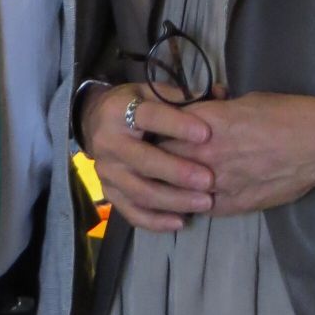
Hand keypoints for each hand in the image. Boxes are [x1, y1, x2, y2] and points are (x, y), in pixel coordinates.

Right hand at [80, 83, 214, 231]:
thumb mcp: (150, 92)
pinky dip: (156, 221)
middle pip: (144, 161)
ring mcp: (107, 171)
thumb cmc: (133, 105)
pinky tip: (181, 221)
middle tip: (209, 180)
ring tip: (204, 203)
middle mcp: (109, 142)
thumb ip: (181, 97)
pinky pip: (132, 212)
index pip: (150, 117)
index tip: (206, 134)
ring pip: (140, 192)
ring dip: (174, 200)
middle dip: (178, 172)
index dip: (178, 126)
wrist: (95, 122)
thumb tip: (219, 94)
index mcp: (120, 111)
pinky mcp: (108, 192)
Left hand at [162, 92, 314, 215]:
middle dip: (156, 153)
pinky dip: (192, 201)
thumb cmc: (285, 114)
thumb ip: (216, 110)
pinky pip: (200, 206)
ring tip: (165, 177)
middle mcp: (206, 153)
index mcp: (207, 122)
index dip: (155, 126)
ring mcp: (218, 183)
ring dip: (170, 181)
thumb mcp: (244, 101)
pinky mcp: (232, 205)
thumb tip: (203, 110)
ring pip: (176, 186)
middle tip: (151, 152)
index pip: (162, 125)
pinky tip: (188, 198)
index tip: (151, 126)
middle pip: (162, 156)